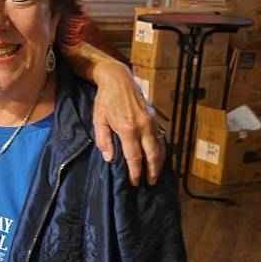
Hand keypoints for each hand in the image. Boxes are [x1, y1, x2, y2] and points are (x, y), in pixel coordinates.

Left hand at [91, 62, 164, 185]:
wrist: (118, 78)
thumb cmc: (105, 100)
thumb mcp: (98, 120)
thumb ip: (103, 140)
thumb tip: (109, 159)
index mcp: (127, 129)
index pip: (135, 157)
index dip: (136, 172)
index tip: (135, 182)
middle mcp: (143, 126)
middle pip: (152, 155)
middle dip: (152, 171)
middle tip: (151, 183)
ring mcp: (151, 121)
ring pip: (160, 147)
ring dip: (159, 162)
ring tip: (156, 174)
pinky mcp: (155, 117)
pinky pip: (161, 137)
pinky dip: (162, 149)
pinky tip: (159, 157)